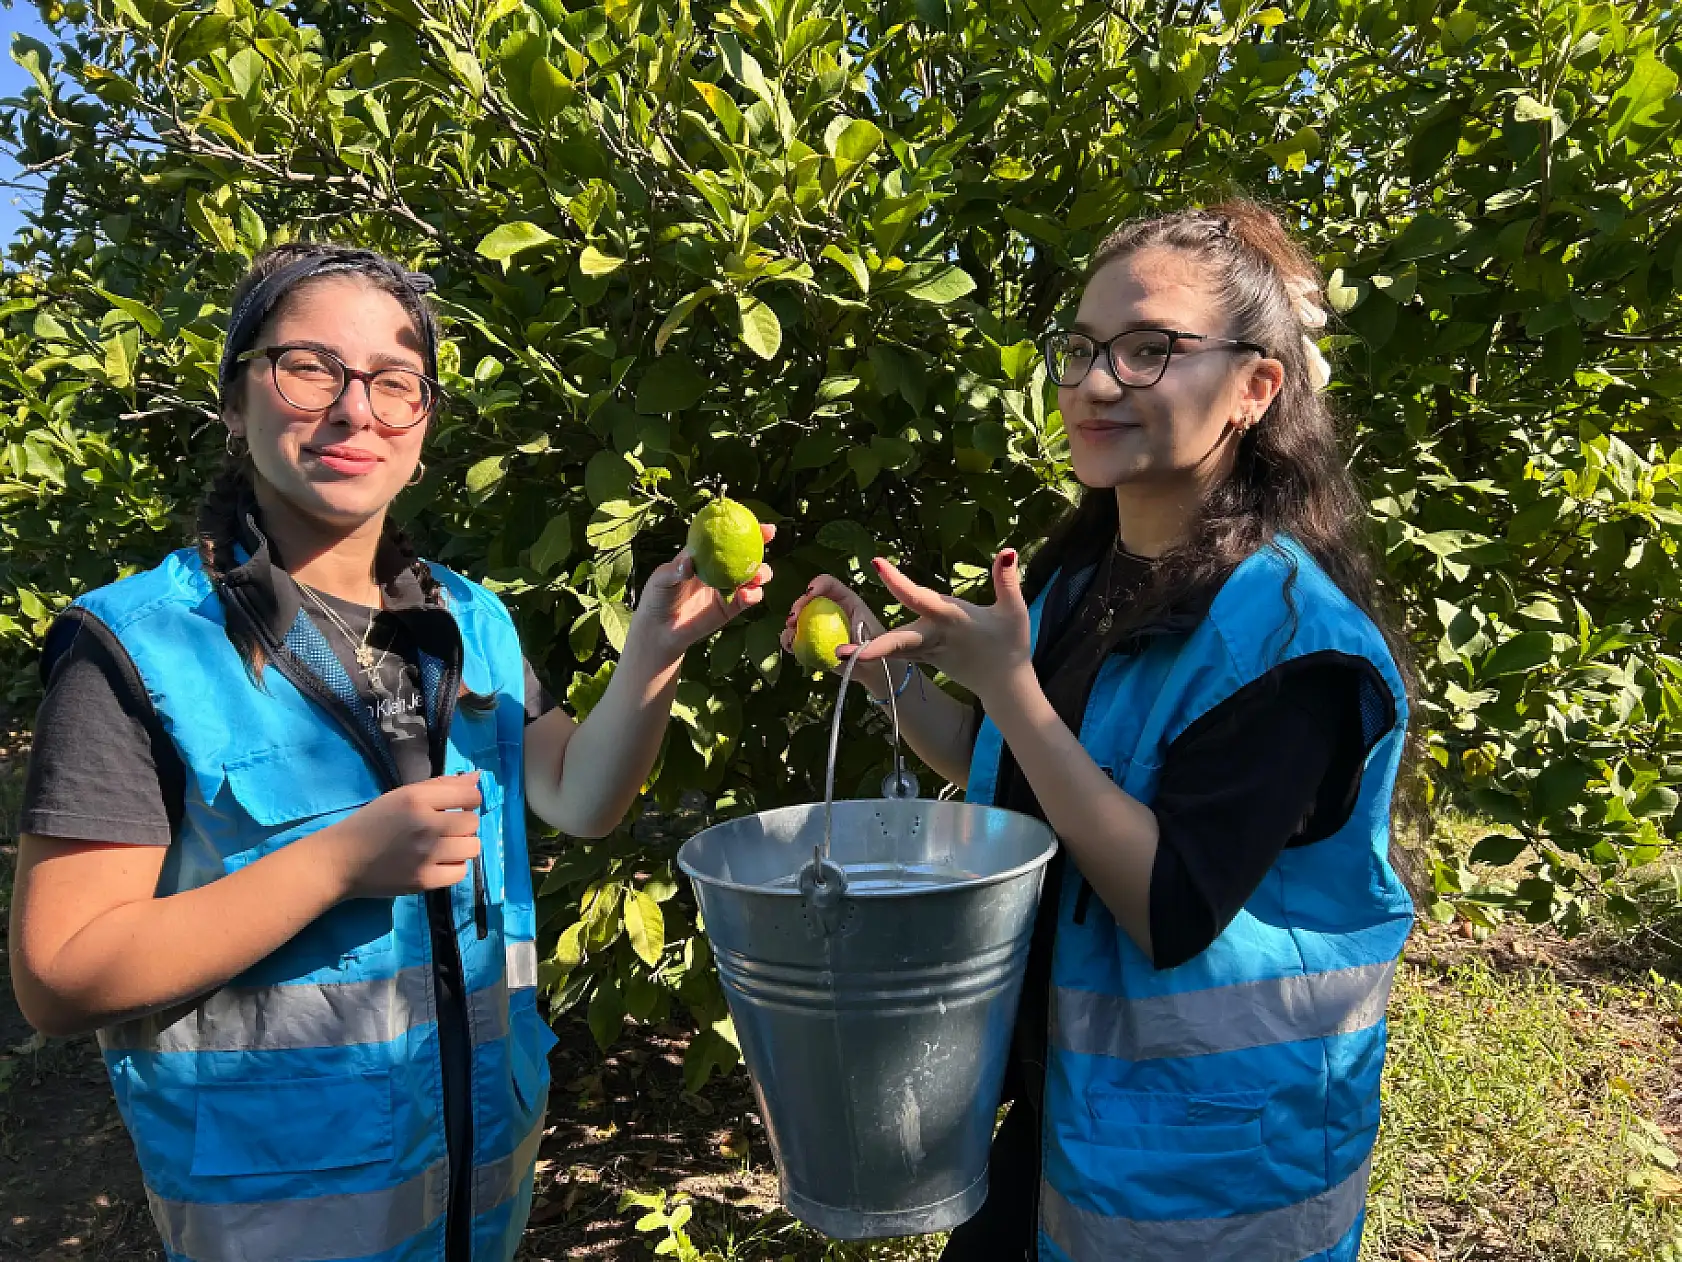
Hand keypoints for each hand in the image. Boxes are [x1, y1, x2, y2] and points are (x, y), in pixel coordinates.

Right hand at [325, 773, 484, 898]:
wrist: (342, 860)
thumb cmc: (372, 823)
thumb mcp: (402, 795)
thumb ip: (442, 785)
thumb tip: (478, 777)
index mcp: (417, 799)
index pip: (470, 796)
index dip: (469, 801)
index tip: (458, 807)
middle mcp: (425, 825)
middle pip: (472, 823)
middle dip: (463, 824)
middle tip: (444, 828)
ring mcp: (426, 855)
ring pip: (472, 848)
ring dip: (461, 845)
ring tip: (443, 845)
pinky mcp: (424, 880)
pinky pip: (460, 872)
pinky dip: (453, 867)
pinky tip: (438, 862)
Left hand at [629, 525, 774, 661]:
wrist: (660, 630)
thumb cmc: (658, 597)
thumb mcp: (662, 579)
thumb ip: (675, 570)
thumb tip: (688, 563)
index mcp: (705, 555)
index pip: (725, 537)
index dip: (743, 528)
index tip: (759, 523)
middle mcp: (719, 569)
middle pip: (745, 555)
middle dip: (760, 546)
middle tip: (768, 540)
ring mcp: (728, 588)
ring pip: (752, 577)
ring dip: (761, 573)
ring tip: (759, 575)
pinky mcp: (731, 608)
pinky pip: (748, 599)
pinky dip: (753, 595)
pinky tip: (748, 595)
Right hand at [781, 574, 903, 699]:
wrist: (871, 668)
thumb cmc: (878, 650)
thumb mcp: (877, 640)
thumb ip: (861, 644)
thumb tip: (839, 649)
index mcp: (846, 600)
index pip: (828, 584)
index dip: (818, 585)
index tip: (810, 594)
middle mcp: (829, 609)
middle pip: (808, 599)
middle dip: (798, 604)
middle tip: (793, 619)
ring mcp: (818, 625)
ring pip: (798, 617)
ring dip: (790, 623)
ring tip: (791, 633)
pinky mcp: (811, 641)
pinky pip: (795, 638)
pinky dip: (789, 640)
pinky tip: (790, 645)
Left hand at [840, 549, 1030, 704]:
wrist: (1004, 685)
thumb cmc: (1010, 645)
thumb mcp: (1015, 611)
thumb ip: (1007, 580)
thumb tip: (1008, 550)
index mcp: (952, 621)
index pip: (920, 598)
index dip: (898, 582)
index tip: (878, 564)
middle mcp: (934, 638)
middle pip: (899, 640)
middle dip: (874, 647)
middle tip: (842, 651)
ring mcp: (926, 652)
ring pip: (892, 650)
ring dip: (865, 652)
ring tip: (838, 654)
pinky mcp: (922, 659)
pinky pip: (895, 654)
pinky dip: (874, 653)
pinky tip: (851, 654)